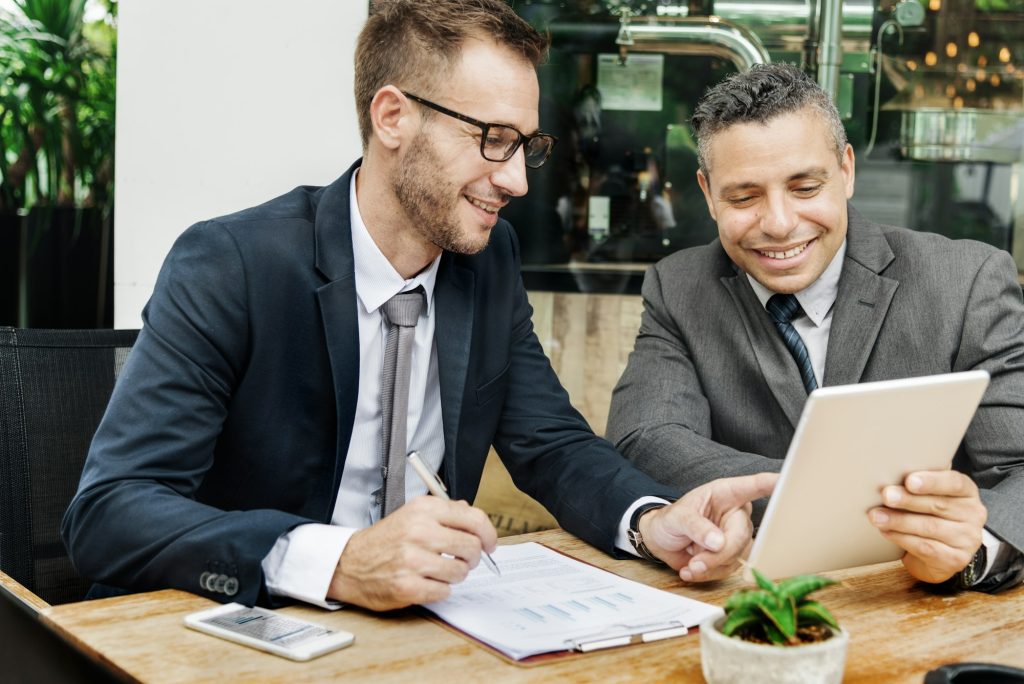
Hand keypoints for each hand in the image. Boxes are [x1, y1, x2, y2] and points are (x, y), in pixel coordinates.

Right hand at [327, 496, 496, 610]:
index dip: (488, 534)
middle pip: (471, 547)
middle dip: (472, 557)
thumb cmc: (385, 539)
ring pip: (460, 571)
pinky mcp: (407, 586)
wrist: (350, 562)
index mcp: (424, 509)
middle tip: (463, 560)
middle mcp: (419, 531)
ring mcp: (412, 560)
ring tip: (441, 570)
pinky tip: (428, 582)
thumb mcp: (413, 514)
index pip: (473, 519)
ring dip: (456, 575)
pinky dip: (441, 589)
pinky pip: (444, 591)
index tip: (490, 543)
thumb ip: (446, 512)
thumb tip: (475, 519)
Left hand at [640, 472, 777, 581]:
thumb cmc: (670, 520)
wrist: (660, 541)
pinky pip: (727, 569)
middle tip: (696, 562)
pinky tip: (690, 570)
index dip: (771, 484)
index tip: (785, 481)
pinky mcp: (730, 557)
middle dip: (720, 553)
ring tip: (690, 566)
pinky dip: (708, 574)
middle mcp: (735, 514)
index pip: (753, 486)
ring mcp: (734, 537)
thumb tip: (719, 542)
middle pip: (743, 535)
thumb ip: (697, 527)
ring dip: (712, 565)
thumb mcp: (678, 517)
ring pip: (737, 556)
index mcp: (725, 494)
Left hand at [868, 470, 986, 583]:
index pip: (955, 483)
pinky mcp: (956, 559)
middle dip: (908, 500)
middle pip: (938, 505)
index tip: (909, 481)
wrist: (940, 553)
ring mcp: (967, 539)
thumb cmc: (930, 514)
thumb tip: (887, 477)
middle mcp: (973, 514)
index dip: (932, 481)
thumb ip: (917, 484)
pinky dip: (902, 538)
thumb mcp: (929, 495)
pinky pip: (926, 548)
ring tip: (876, 516)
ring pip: (929, 527)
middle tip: (886, 496)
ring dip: (899, 521)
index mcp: (967, 492)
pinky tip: (886, 532)